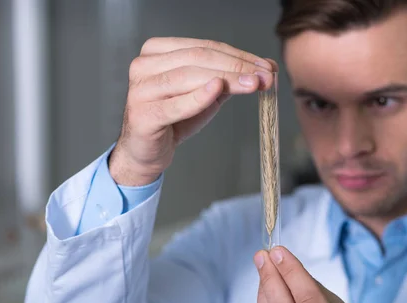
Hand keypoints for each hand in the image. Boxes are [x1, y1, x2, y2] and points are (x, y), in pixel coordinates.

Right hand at [109, 37, 275, 185]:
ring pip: (189, 76)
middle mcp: (144, 65)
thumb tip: (266, 68)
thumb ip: (229, 79)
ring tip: (253, 84)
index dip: (238, 55)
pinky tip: (218, 89)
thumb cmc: (174, 119)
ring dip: (227, 79)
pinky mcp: (143, 115)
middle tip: (266, 76)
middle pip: (198, 58)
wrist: (146, 152)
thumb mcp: (205, 94)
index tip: (266, 65)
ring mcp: (141, 90)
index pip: (204, 47)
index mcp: (156, 52)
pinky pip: (176, 103)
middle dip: (237, 66)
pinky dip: (199, 96)